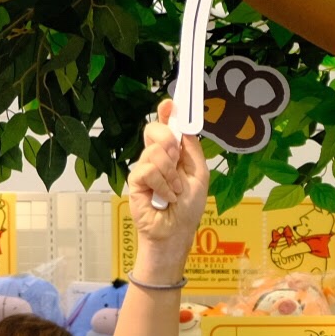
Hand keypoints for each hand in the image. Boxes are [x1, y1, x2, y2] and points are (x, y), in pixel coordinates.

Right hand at [125, 101, 208, 269]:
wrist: (176, 232)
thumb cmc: (188, 207)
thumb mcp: (199, 175)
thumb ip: (192, 150)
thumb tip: (185, 128)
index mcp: (173, 153)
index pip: (166, 126)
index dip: (167, 113)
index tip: (170, 103)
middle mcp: (156, 157)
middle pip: (156, 130)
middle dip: (169, 142)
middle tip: (177, 162)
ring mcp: (144, 167)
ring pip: (156, 152)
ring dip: (171, 175)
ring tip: (174, 192)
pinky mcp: (135, 181)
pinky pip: (148, 170)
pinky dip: (162, 185)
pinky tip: (164, 197)